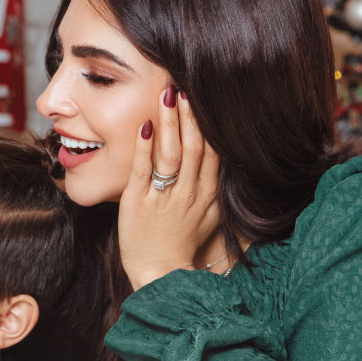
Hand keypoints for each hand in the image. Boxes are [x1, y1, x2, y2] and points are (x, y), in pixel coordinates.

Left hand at [118, 86, 221, 290]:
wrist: (160, 273)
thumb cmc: (182, 244)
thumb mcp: (210, 217)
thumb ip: (216, 187)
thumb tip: (224, 161)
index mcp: (206, 193)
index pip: (211, 151)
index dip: (208, 124)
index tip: (205, 98)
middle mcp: (188, 192)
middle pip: (194, 147)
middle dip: (190, 115)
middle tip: (185, 86)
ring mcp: (163, 197)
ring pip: (170, 153)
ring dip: (170, 123)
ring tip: (167, 96)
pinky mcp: (137, 202)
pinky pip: (142, 170)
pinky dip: (144, 147)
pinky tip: (144, 126)